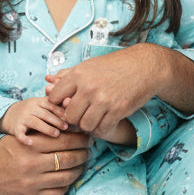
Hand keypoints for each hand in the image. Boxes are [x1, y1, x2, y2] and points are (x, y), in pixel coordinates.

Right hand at [0, 96, 67, 144]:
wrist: (8, 114)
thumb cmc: (32, 112)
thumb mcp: (42, 106)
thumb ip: (55, 106)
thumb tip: (71, 104)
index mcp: (38, 101)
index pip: (50, 104)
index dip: (60, 111)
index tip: (69, 117)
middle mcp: (29, 108)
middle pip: (44, 113)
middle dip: (56, 120)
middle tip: (66, 127)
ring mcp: (22, 117)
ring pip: (35, 122)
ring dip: (46, 128)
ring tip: (56, 134)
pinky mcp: (15, 127)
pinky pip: (19, 133)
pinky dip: (24, 138)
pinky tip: (31, 143)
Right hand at [0, 131, 92, 194]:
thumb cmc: (2, 151)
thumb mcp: (19, 137)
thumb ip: (41, 134)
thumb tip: (70, 130)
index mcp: (30, 146)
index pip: (64, 140)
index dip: (79, 138)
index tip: (86, 136)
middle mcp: (32, 165)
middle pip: (69, 158)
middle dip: (84, 152)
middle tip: (89, 149)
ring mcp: (33, 183)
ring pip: (67, 176)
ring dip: (80, 168)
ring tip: (83, 162)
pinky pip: (59, 191)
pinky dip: (69, 184)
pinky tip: (72, 176)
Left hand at [44, 44, 167, 137]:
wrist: (145, 66)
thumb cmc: (114, 65)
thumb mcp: (89, 65)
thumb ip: (69, 75)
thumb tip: (49, 82)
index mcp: (78, 74)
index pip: (54, 97)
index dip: (58, 104)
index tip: (66, 105)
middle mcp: (88, 87)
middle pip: (69, 116)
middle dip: (74, 119)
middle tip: (82, 115)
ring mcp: (103, 100)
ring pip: (84, 125)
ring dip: (88, 125)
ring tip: (94, 118)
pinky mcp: (118, 110)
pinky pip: (102, 129)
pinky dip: (102, 129)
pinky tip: (105, 121)